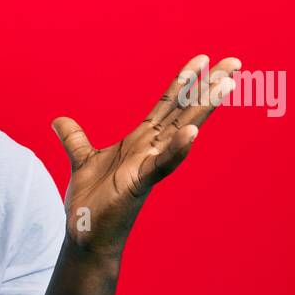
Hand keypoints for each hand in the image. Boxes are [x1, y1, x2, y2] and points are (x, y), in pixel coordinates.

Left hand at [52, 53, 238, 258]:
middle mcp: (149, 150)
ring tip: (226, 84)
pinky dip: (177, 149)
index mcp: (139, 142)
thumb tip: (59, 120)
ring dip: (202, 108)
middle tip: (234, 62)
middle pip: (183, 111)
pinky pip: (162, 164)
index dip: (183, 81)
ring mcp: (148, 166)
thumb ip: (75, 139)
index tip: (203, 59)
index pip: (166, 105)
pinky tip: (192, 133)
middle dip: (208, 86)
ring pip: (181, 131)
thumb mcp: (82, 160)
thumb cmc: (92, 202)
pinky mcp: (140, 184)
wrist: (85, 235)